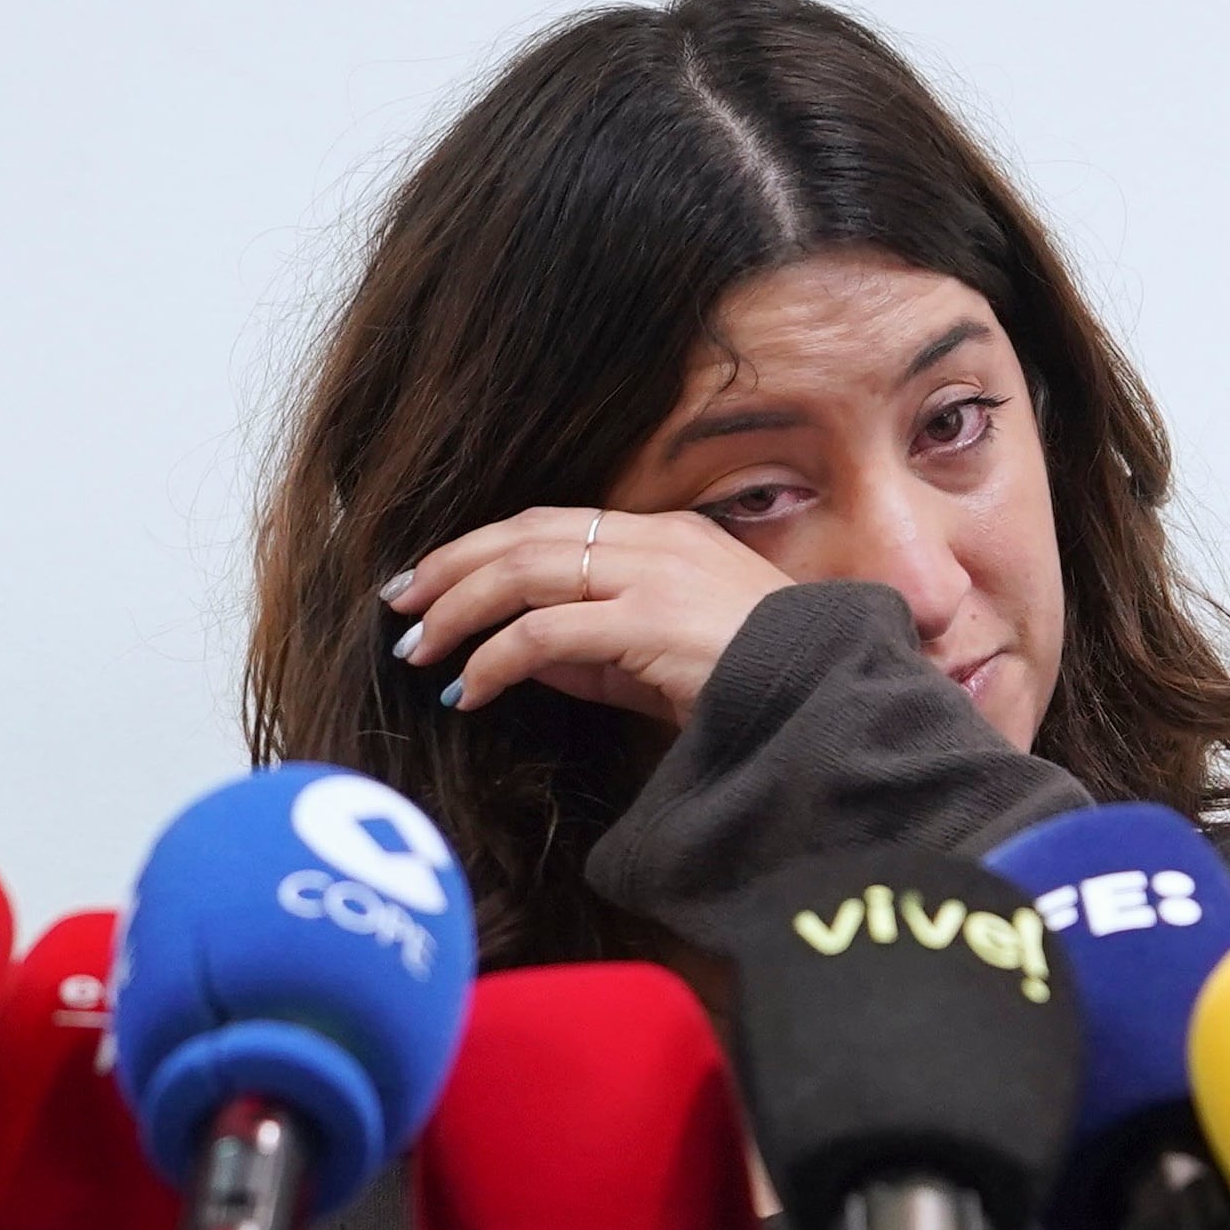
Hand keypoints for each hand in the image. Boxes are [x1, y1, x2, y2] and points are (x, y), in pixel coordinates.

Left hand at [385, 505, 793, 731]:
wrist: (829, 705)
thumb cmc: (758, 689)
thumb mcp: (660, 665)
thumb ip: (594, 655)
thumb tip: (515, 658)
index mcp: (667, 538)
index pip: (554, 524)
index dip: (484, 547)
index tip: (432, 579)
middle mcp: (657, 542)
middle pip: (527, 533)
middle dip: (452, 565)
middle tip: (401, 602)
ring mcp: (654, 576)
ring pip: (526, 571)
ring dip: (459, 609)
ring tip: (420, 649)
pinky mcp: (650, 621)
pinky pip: (545, 632)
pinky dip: (494, 658)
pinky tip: (470, 691)